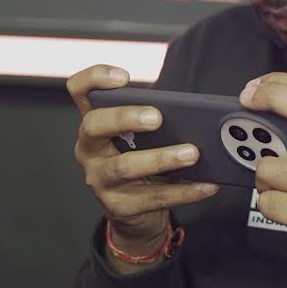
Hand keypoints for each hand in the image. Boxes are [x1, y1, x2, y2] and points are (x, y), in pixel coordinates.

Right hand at [68, 64, 218, 270]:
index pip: (79, 90)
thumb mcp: (143, 135)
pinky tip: (207, 184)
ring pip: (124, 167)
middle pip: (94, 125)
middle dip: (125, 118)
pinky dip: (185, 191)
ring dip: (162, 158)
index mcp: (95, 123)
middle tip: (157, 117)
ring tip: (192, 153)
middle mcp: (89, 149)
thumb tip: (195, 111)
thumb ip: (155, 117)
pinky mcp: (119, 206)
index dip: (94, 78)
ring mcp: (100, 179)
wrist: (136, 210)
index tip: (124, 77)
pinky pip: (154, 198)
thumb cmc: (142, 158)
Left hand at [241, 72, 286, 282]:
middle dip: (270, 98)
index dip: (278, 83)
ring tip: (281, 188)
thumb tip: (260, 102)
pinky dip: (268, 204)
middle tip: (244, 104)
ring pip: (269, 166)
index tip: (253, 89)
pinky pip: (267, 200)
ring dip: (263, 180)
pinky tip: (286, 209)